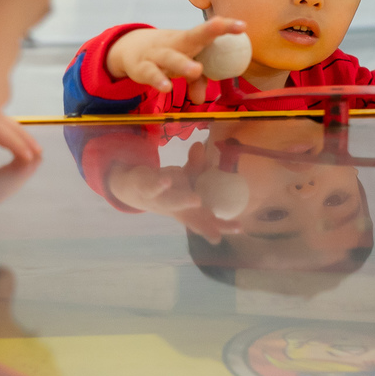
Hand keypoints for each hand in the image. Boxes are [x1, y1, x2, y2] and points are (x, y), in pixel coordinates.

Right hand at [106, 17, 246, 104]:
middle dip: (207, 31)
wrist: (131, 49)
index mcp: (189, 39)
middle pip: (192, 36)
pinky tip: (166, 88)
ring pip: (170, 57)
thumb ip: (195, 81)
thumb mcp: (182, 65)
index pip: (208, 32)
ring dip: (183, 63)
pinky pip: (151, 74)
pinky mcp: (142, 67)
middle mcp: (174, 43)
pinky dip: (158, 80)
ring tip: (196, 70)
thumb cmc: (167, 55)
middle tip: (221, 26)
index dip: (225, 27)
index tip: (242, 26)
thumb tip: (200, 99)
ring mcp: (157, 54)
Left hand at [107, 163, 240, 243]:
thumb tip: (200, 146)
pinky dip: (160, 184)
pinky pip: (153, 187)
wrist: (134, 188)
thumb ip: (196, 165)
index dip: (223, 226)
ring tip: (197, 200)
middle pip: (191, 219)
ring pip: (171, 203)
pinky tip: (167, 179)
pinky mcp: (146, 189)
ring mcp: (160, 201)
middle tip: (218, 230)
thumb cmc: (169, 187)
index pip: (207, 221)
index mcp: (189, 211)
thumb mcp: (185, 177)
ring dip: (183, 202)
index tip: (240, 228)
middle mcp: (176, 210)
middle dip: (205, 224)